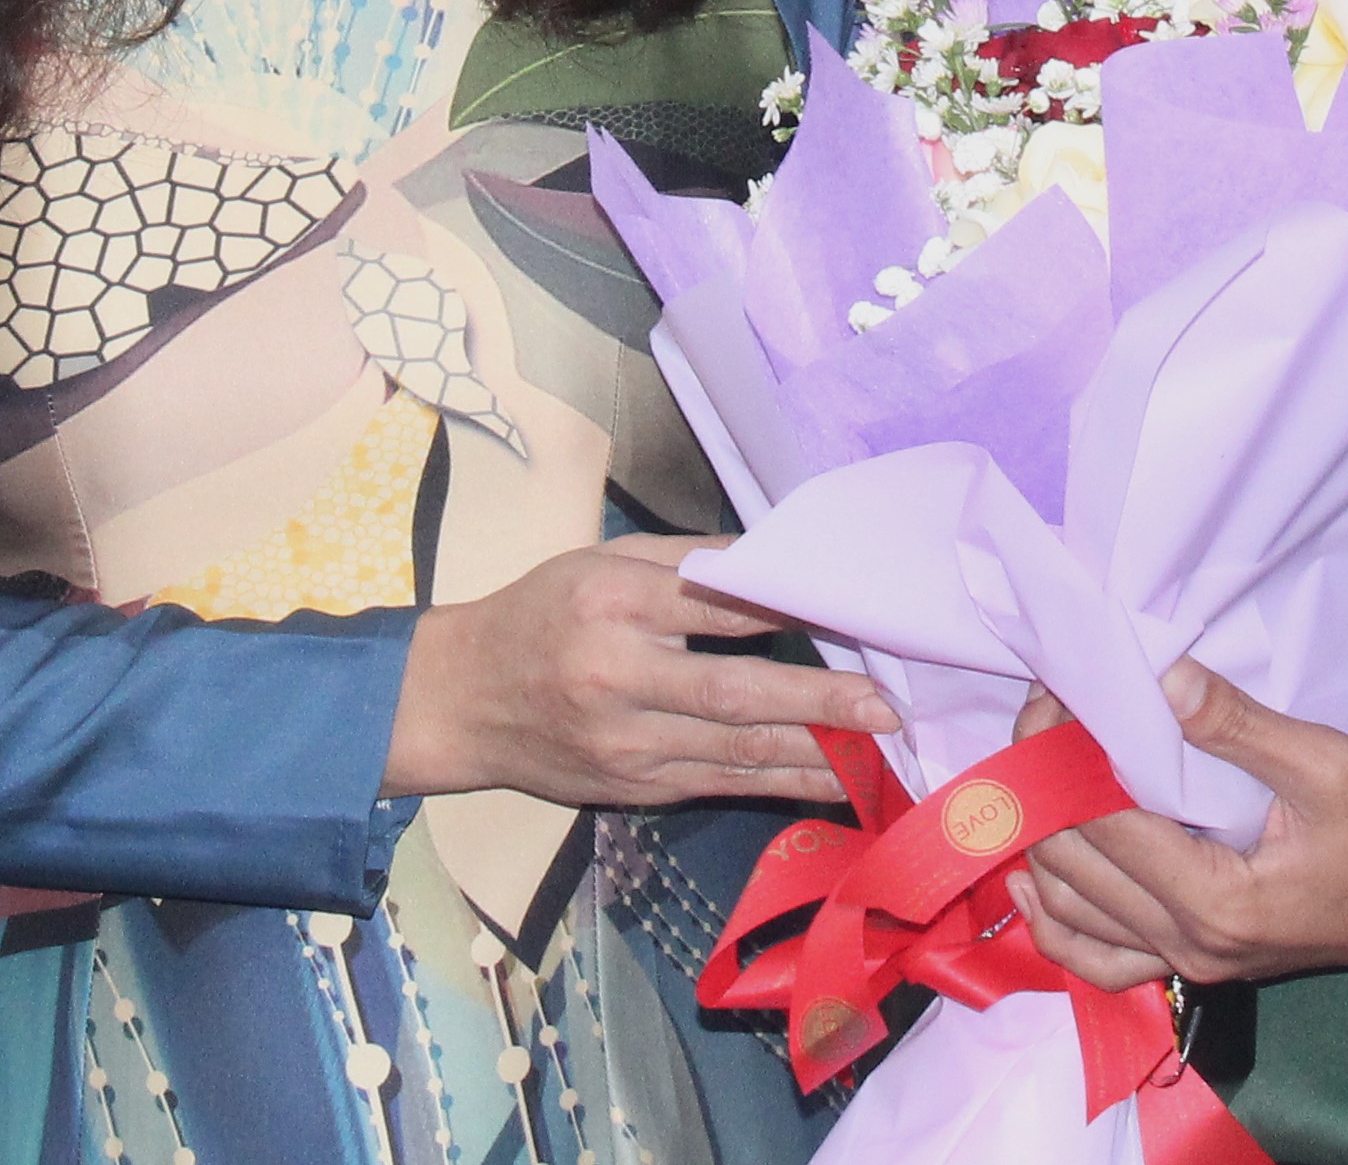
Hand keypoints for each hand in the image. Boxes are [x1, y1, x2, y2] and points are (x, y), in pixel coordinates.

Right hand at [384, 536, 897, 810]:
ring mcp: (626, 746)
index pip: (716, 607)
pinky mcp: (635, 790)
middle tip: (884, 711)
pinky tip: (832, 783)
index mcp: (611, 605)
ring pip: (736, 753)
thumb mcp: (598, 563)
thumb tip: (774, 558)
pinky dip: (782, 785)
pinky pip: (721, 786)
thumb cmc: (538, 615)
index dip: (789, 612)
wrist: (462, 701)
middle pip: (733, 695)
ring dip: (816, 757)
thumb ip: (686, 562)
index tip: (852, 613)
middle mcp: (618, 679)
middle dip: (818, 705)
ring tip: (881, 756)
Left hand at [1015, 659, 1347, 988]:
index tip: (1055, 690)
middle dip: (1041, 786)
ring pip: (1073, 917)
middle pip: (1073, 867)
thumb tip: (1157, 676)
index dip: (1060, 753)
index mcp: (1217, 900)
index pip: (1101, 821)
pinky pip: (1102, 959)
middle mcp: (1190, 945)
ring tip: (1033, 773)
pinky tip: (1037, 879)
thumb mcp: (1324, 761)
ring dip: (1040, 845)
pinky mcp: (1199, 963)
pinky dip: (1060, 922)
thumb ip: (1233, 723)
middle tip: (1044, 713)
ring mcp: (1191, 964)